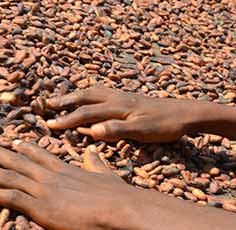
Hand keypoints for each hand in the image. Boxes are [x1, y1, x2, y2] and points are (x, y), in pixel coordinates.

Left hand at [0, 140, 142, 229]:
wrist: (122, 208)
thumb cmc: (119, 196)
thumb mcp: (106, 174)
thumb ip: (95, 162)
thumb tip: (92, 150)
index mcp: (66, 169)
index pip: (40, 155)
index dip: (24, 148)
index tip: (12, 141)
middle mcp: (51, 176)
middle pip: (17, 161)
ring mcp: (44, 190)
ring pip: (7, 176)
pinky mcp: (41, 207)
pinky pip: (9, 198)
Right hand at [45, 85, 200, 141]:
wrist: (187, 113)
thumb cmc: (166, 126)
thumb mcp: (141, 132)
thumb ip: (116, 131)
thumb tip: (91, 131)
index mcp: (117, 107)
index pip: (85, 113)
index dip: (66, 119)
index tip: (48, 126)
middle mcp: (118, 98)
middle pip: (86, 96)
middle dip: (66, 101)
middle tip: (47, 105)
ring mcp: (124, 95)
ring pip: (95, 91)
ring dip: (77, 94)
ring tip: (64, 97)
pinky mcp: (131, 97)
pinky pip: (105, 91)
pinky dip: (92, 92)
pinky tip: (93, 96)